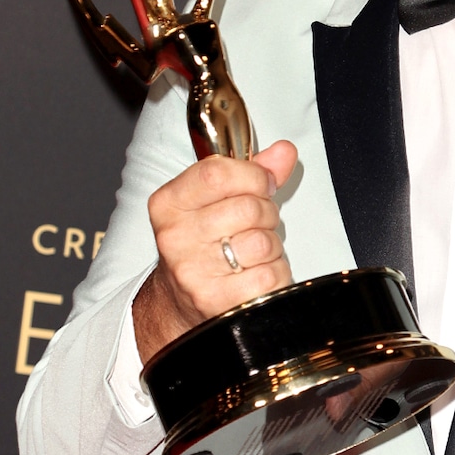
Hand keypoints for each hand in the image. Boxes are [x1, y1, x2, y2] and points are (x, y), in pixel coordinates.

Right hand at [132, 140, 297, 361]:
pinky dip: (275, 274)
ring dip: (271, 247)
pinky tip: (255, 274)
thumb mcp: (219, 199)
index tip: (262, 184)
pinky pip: (269, 277)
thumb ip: (254, 171)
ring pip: (262, 243)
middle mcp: (174, 237)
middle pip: (248, 208)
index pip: (218, 173)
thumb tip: (284, 152)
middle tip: (256, 225)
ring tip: (253, 252)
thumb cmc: (206, 242)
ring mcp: (192, 272)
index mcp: (170, 203)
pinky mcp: (214, 302)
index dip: (254, 176)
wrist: (182, 300)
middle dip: (267, 214)